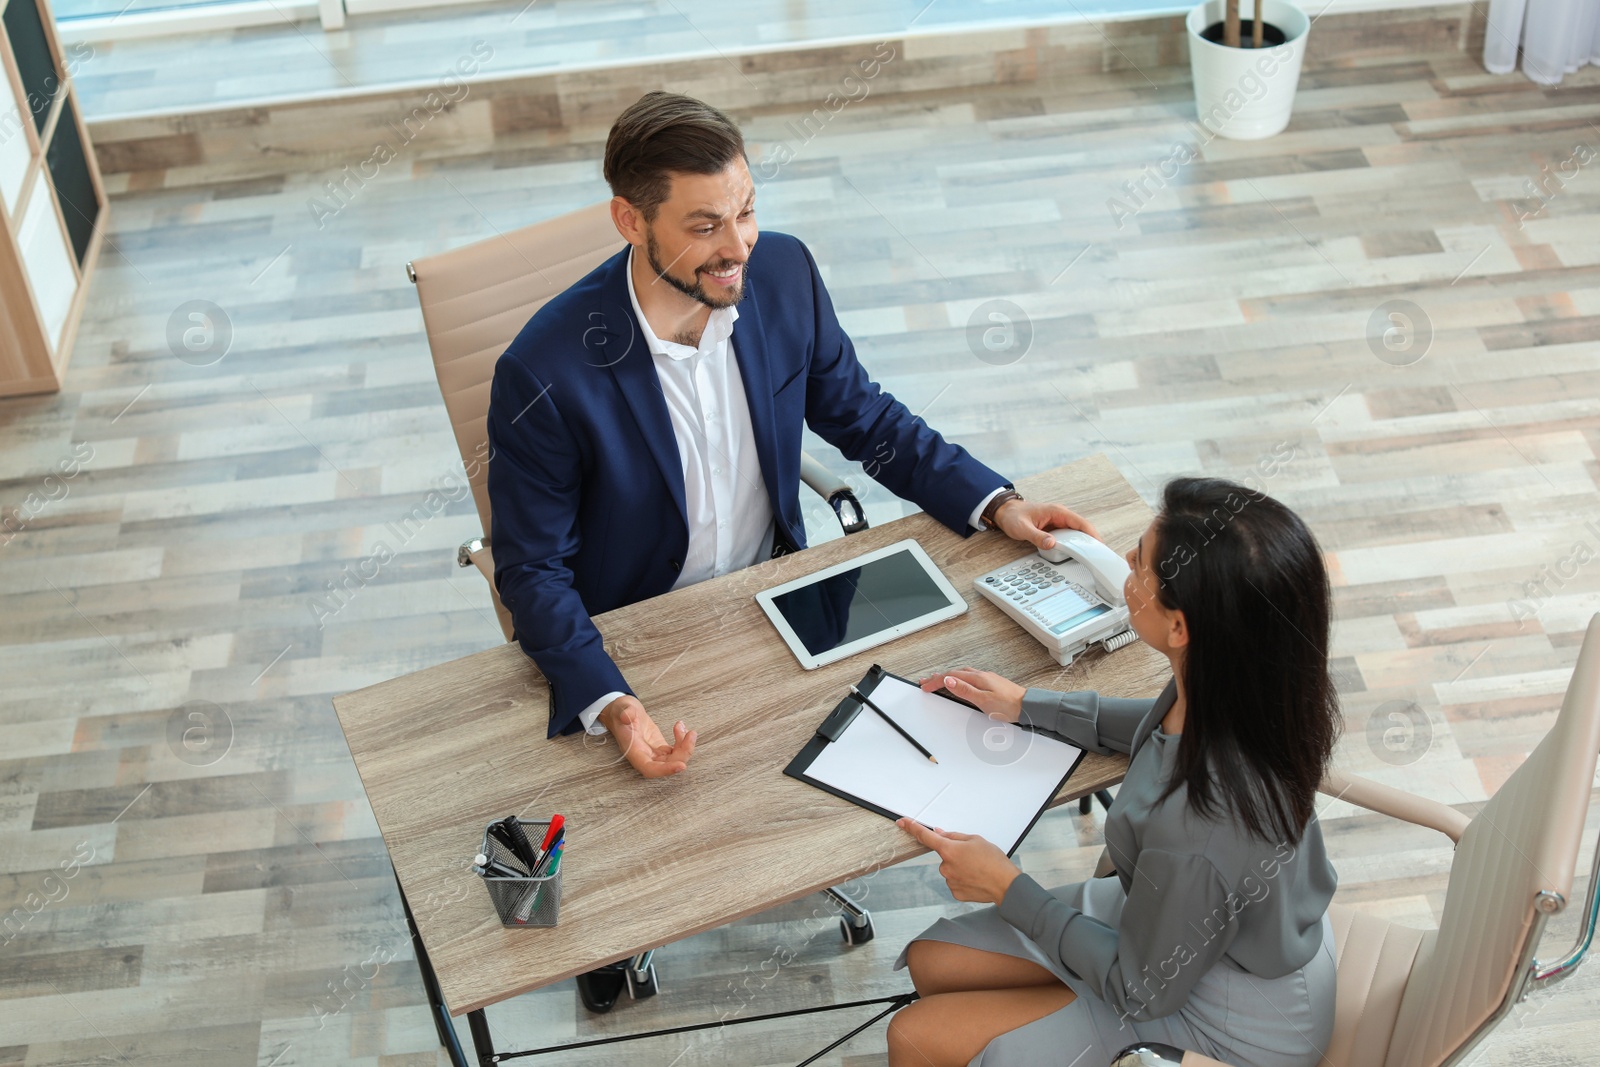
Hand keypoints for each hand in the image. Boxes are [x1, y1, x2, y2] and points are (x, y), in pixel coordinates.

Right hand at [599, 695, 695, 777]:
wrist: (623, 712)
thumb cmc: (620, 713)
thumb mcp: (621, 709)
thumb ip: (624, 713)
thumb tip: (626, 717)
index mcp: (633, 751)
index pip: (649, 768)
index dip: (665, 770)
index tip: (681, 765)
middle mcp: (644, 756)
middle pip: (666, 765)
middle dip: (683, 754)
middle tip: (691, 735)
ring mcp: (653, 753)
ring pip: (673, 759)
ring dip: (686, 748)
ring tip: (689, 731)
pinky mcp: (660, 747)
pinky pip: (675, 751)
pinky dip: (682, 741)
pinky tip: (681, 727)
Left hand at [897, 818, 1020, 903]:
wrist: (1006, 885)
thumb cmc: (994, 861)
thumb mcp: (976, 840)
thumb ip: (954, 836)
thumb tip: (940, 833)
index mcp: (949, 850)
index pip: (925, 836)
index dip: (912, 827)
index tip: (903, 822)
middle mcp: (946, 866)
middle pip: (944, 855)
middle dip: (955, 854)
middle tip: (973, 856)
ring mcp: (949, 880)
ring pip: (950, 869)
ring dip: (960, 867)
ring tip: (978, 868)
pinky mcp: (955, 892)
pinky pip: (955, 881)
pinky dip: (963, 878)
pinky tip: (976, 878)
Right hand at [919, 667, 1024, 723]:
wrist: (1028, 707)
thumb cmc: (1008, 705)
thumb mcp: (983, 700)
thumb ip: (965, 690)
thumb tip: (948, 681)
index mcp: (977, 678)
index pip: (950, 677)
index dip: (935, 682)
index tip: (925, 686)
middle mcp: (981, 675)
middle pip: (954, 673)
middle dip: (938, 677)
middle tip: (926, 681)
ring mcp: (987, 679)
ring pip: (962, 674)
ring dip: (948, 677)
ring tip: (939, 680)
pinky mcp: (991, 684)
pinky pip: (969, 677)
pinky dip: (959, 679)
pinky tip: (961, 683)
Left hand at [994, 499, 1100, 549]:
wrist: (1005, 512)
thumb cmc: (1013, 516)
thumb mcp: (1022, 528)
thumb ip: (1037, 536)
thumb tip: (1052, 544)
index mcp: (1056, 512)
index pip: (1080, 522)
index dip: (1092, 533)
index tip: (1100, 545)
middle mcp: (1060, 516)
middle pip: (1082, 528)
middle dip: (1091, 540)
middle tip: (1098, 556)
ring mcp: (1058, 522)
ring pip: (1076, 533)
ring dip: (1083, 543)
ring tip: (1091, 557)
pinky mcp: (1054, 529)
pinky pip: (1068, 536)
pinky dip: (1073, 544)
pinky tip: (1077, 553)